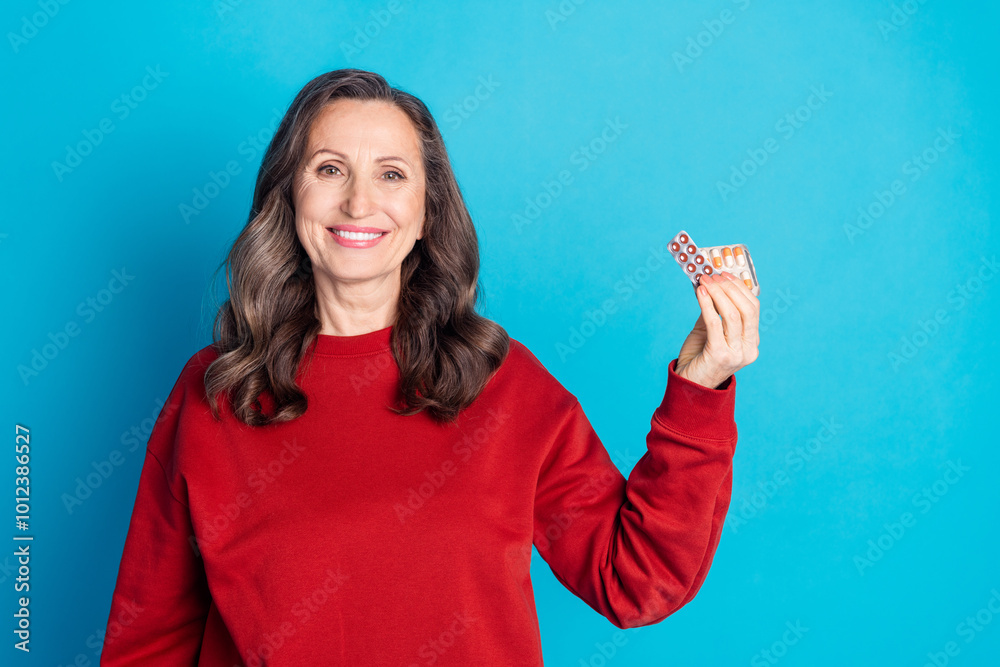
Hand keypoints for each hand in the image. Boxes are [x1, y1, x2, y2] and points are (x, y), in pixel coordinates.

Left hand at [675, 271, 759, 388]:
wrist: (688, 386)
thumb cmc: (698, 358)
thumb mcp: (708, 331)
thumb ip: (713, 312)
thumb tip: (710, 285)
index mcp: (751, 342)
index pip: (753, 308)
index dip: (740, 288)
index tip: (724, 274)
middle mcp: (749, 349)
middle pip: (747, 309)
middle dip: (729, 288)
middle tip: (713, 276)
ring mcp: (737, 353)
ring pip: (733, 314)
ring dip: (718, 293)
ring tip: (704, 281)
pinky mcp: (720, 355)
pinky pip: (715, 323)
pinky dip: (707, 304)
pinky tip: (700, 293)